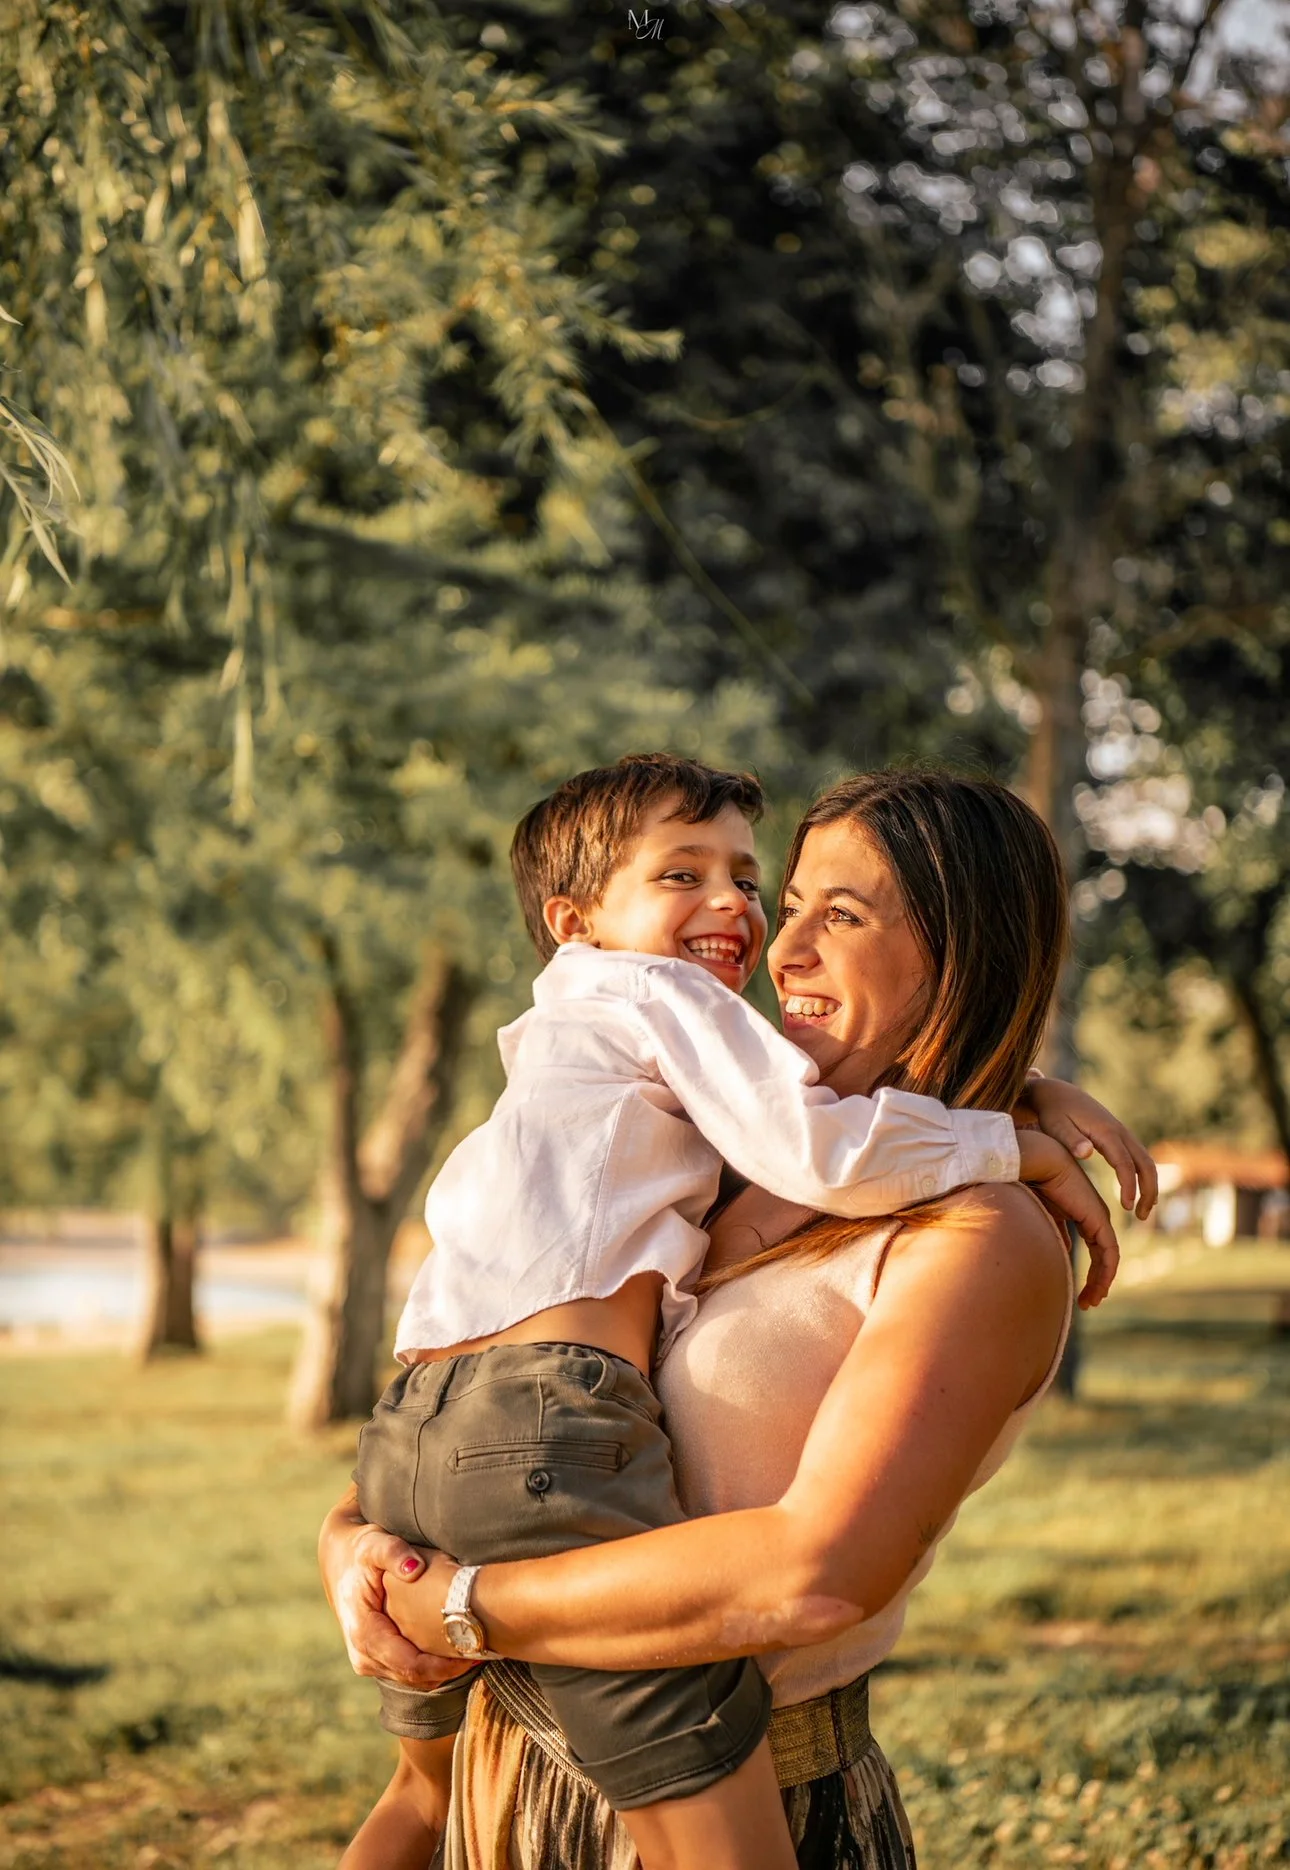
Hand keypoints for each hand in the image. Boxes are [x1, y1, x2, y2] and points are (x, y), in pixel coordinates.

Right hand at [318, 1487, 472, 1688]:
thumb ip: (393, 1552)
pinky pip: (412, 1671)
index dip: (444, 1665)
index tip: (474, 1651)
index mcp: (364, 1634)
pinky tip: (458, 1644)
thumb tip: (413, 1568)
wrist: (341, 1562)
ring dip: (445, 1668)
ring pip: (416, 1679)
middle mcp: (364, 1657)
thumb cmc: (362, 1552)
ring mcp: (370, 1662)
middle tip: (484, 1649)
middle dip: (451, 1668)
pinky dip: (435, 1663)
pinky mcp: (380, 1660)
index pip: (410, 1666)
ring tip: (477, 1647)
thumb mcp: (375, 1543)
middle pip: (416, 1678)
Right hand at [1015, 1129, 1119, 1309]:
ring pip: (1109, 1260)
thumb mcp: (1044, 1215)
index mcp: (1084, 1215)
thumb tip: (1061, 1252)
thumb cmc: (1033, 1183)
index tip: (1082, 1295)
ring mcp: (1099, 1219)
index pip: (1096, 1250)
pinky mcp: (1098, 1220)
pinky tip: (1098, 1289)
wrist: (1037, 1162)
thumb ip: (1055, 1233)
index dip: (1091, 1274)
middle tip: (1087, 1304)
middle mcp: (1095, 1218)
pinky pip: (1109, 1254)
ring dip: (1101, 1283)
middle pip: (1104, 1258)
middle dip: (1097, 1283)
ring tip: (1090, 1302)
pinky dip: (1105, 1274)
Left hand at [1020, 1076, 1157, 1219]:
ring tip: (1141, 1212)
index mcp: (1106, 1132)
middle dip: (1149, 1191)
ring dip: (1150, 1186)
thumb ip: (1070, 1140)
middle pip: (1146, 1164)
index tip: (1127, 1208)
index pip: (1125, 1163)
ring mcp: (1122, 1133)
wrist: (1057, 1093)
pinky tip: (1138, 1194)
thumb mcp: (1055, 1126)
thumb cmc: (1053, 1113)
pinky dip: (1144, 1177)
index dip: (1129, 1186)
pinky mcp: (1119, 1136)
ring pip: (1146, 1161)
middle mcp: (1120, 1132)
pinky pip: (1139, 1158)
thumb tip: (1087, 1153)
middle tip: (1140, 1217)